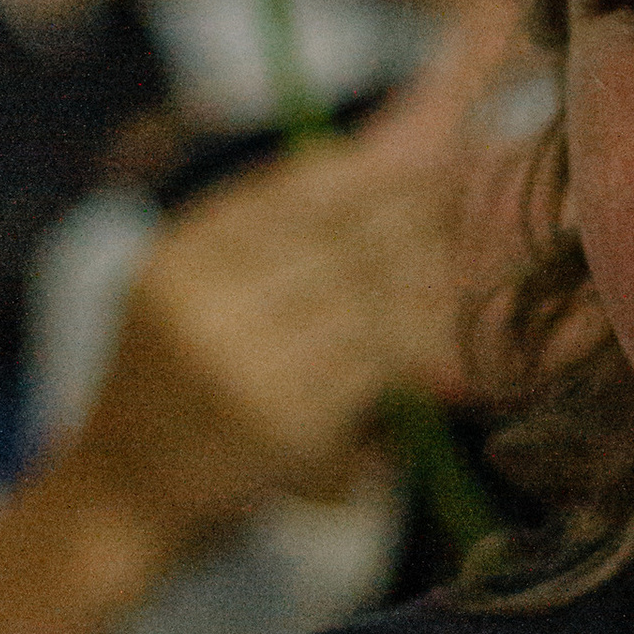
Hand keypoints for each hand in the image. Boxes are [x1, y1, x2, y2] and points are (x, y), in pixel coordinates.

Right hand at [0, 9, 545, 633]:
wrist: (116, 503)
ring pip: (375, 295)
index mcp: (188, 250)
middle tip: (517, 169)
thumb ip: (283, 224)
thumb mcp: (199, 289)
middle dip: (434, 203)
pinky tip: (481, 336)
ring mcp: (239, 360)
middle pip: (348, 230)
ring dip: (448, 274)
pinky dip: (435, 346)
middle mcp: (205, 295)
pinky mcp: (279, 422)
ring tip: (518, 247)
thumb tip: (399, 141)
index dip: (392, 154)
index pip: (305, 184)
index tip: (465, 131)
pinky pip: (380, 364)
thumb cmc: (176, 390)